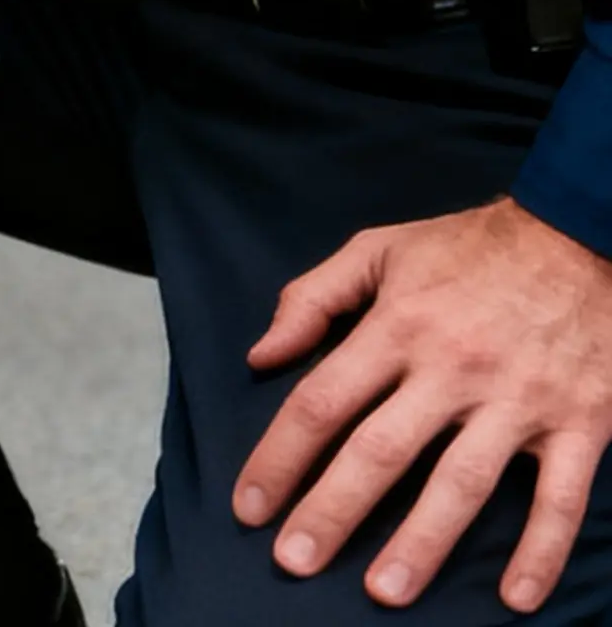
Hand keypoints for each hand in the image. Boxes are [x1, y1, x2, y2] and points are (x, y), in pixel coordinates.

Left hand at [235, 198, 611, 613]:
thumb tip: (260, 355)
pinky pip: (562, 498)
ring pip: (463, 482)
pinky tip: (516, 597)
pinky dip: (541, 550)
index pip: (321, 403)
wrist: (582, 235)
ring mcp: (519, 401)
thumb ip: (312, 298)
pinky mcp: (581, 424)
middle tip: (294, 562)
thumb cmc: (470, 249)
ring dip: (423, 542)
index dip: (279, 458)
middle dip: (332, 510)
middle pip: (380, 451)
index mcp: (398, 327)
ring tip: (383, 592)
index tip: (249, 507)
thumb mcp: (379, 249)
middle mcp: (453, 368)